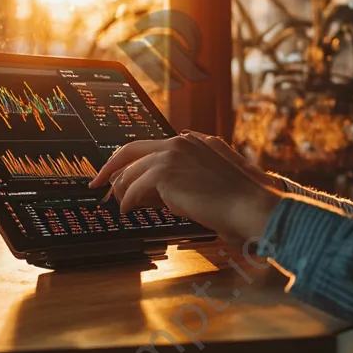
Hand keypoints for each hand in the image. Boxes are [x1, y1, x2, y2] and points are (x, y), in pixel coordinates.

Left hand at [89, 131, 283, 242]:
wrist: (253, 204)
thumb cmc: (245, 201)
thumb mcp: (221, 181)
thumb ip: (197, 176)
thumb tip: (172, 192)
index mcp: (197, 141)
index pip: (156, 146)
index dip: (137, 161)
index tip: (126, 173)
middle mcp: (183, 141)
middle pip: (133, 149)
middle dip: (112, 165)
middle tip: (99, 181)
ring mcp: (173, 154)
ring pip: (131, 170)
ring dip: (120, 189)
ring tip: (118, 204)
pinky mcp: (165, 172)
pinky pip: (133, 187)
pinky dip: (126, 201)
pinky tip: (127, 211)